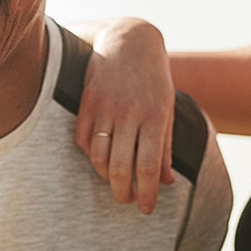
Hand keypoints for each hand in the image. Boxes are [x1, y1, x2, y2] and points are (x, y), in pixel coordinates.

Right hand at [74, 19, 174, 213]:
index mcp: (154, 117)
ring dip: (105, 177)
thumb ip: (166, 147)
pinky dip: (91, 157)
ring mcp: (105, 108)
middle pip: (121, 167)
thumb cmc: (153, 80)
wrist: (129, 42)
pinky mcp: (86, 103)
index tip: (145, 209)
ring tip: (114, 182)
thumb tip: (166, 182)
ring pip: (99, 158)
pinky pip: (84, 141)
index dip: (147, 193)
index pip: (149, 166)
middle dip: (122, 192)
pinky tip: (101, 159)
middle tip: (126, 200)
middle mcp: (129, 114)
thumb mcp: (166, 110)